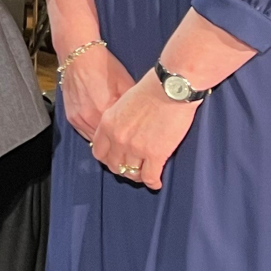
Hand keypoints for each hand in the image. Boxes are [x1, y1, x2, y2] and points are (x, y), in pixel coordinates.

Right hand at [59, 45, 135, 142]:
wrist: (79, 57)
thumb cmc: (103, 67)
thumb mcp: (126, 84)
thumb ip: (132, 105)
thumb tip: (143, 119)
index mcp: (106, 110)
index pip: (121, 135)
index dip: (130, 139)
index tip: (137, 140)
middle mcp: (90, 117)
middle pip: (108, 141)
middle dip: (118, 142)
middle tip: (129, 141)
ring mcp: (79, 118)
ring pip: (95, 140)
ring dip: (105, 140)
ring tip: (116, 137)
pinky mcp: (71, 117)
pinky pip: (84, 133)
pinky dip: (94, 133)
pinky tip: (103, 129)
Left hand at [90, 74, 198, 190]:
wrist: (171, 88)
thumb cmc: (152, 89)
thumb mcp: (123, 102)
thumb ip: (119, 119)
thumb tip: (124, 130)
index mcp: (107, 123)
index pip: (98, 151)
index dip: (108, 158)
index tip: (116, 159)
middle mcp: (117, 138)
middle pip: (113, 165)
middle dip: (122, 169)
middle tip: (132, 169)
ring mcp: (135, 147)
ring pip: (131, 173)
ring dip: (138, 176)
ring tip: (145, 175)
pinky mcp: (155, 154)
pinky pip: (150, 177)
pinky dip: (152, 182)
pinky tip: (156, 182)